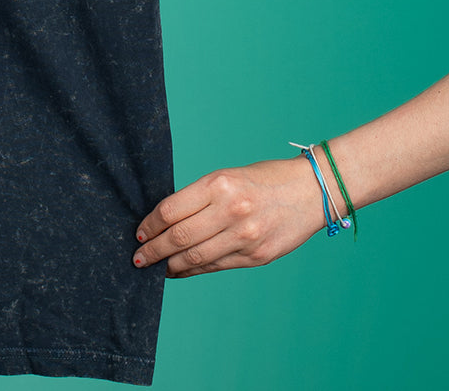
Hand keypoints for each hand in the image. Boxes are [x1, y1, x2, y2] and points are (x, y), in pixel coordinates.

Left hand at [132, 157, 323, 277]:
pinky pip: (216, 267)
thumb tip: (166, 221)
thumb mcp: (227, 177)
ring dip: (170, 265)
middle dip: (153, 250)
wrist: (310, 192)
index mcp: (219, 185)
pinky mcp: (256, 257)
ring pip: (195, 258)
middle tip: (137, 257)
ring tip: (155, 268)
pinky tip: (180, 271)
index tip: (138, 233)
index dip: (149, 225)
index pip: (171, 210)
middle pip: (179, 237)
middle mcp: (230, 211)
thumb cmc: (263, 179)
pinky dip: (193, 271)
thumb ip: (199, 198)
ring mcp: (244, 237)